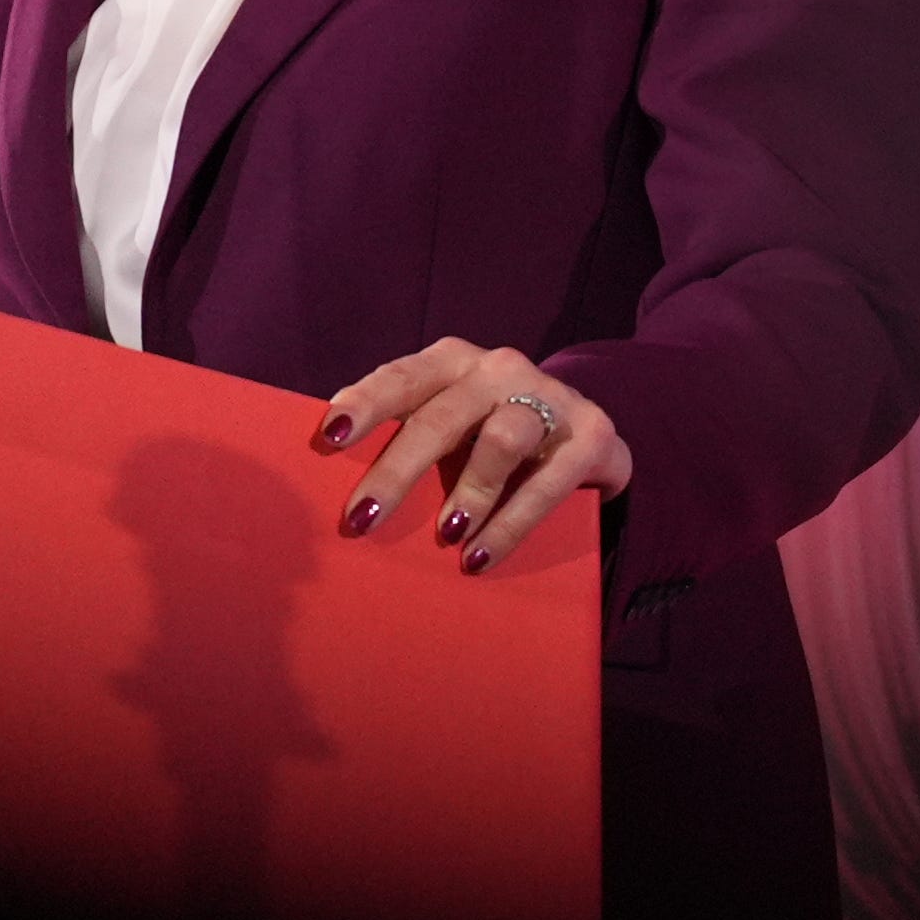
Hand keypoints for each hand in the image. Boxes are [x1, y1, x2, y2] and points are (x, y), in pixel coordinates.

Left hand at [312, 338, 633, 573]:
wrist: (590, 437)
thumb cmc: (493, 433)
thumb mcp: (451, 421)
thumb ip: (405, 431)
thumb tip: (328, 470)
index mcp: (452, 362)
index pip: (401, 378)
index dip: (365, 403)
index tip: (331, 436)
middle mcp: (499, 370)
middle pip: (441, 418)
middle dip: (398, 470)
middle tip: (362, 517)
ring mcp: (550, 398)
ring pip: (500, 440)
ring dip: (468, 493)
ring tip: (446, 535)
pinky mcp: (592, 436)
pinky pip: (546, 483)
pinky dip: (510, 524)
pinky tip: (479, 557)